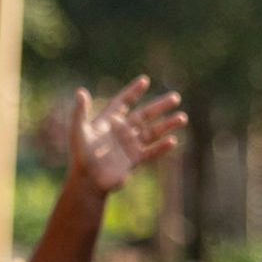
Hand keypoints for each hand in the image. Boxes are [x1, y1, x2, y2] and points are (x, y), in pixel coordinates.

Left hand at [68, 77, 186, 194]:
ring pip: (152, 132)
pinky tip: (173, 141)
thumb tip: (80, 91)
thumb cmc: (80, 155)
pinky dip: (161, 147)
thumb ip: (80, 111)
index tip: (144, 80)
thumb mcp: (78, 131)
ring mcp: (129, 145)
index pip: (123, 102)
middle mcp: (121, 131)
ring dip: (167, 125)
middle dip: (159, 106)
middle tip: (175, 97)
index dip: (133, 92)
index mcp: (108, 122)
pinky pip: (151, 152)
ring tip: (182, 117)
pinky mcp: (134, 160)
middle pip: (144, 115)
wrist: (87, 181)